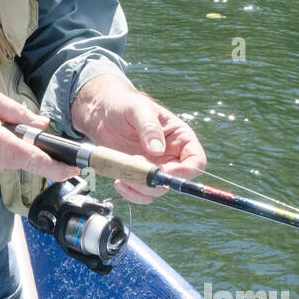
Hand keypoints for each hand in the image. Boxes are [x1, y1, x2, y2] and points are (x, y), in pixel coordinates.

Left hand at [71, 73, 205, 203]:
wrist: (102, 112)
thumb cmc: (124, 104)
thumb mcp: (138, 109)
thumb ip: (149, 128)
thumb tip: (158, 150)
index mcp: (180, 137)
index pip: (196, 161)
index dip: (185, 172)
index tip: (164, 172)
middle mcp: (171, 156)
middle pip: (177, 181)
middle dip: (157, 181)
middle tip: (135, 167)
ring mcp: (155, 167)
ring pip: (158, 190)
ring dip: (141, 188)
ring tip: (123, 173)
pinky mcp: (138, 175)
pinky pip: (142, 194)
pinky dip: (131, 193)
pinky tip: (118, 181)